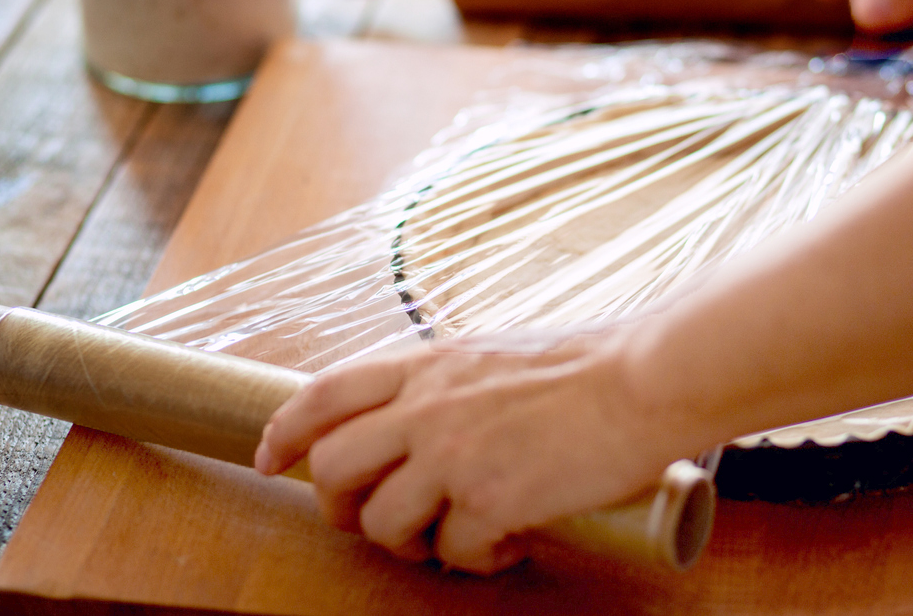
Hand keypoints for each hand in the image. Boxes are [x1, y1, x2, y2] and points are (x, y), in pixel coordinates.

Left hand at [253, 326, 700, 573]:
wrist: (642, 381)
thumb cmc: (583, 363)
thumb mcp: (491, 353)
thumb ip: (444, 382)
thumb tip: (417, 421)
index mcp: (425, 364)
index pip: (323, 393)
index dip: (283, 429)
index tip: (271, 456)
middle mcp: (426, 407)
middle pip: (331, 466)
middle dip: (335, 505)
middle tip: (366, 519)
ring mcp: (454, 454)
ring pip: (380, 521)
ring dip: (406, 542)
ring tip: (447, 537)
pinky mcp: (492, 499)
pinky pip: (453, 551)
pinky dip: (475, 559)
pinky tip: (507, 544)